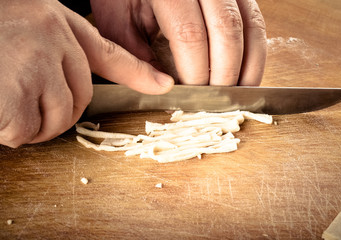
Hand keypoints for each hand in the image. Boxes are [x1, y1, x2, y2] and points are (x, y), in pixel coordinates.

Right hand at [0, 0, 173, 147]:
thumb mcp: (26, 30)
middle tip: (23, 104)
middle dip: (56, 113)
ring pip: (57, 118)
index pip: (110, 53)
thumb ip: (54, 54)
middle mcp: (52, 38)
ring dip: (32, 124)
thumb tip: (72, 89)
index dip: (139, 72)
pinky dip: (9, 130)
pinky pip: (25, 129)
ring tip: (4, 102)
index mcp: (55, 21)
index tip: (164, 85)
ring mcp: (35, 64)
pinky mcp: (14, 91)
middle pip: (80, 99)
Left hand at [90, 0, 266, 85]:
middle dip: (224, 73)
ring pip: (250, 26)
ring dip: (248, 66)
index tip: (193, 95)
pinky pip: (256, 22)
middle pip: (226, 30)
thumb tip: (165, 88)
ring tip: (237, 93)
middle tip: (216, 100)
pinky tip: (245, 73)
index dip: (196, 71)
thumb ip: (136, 58)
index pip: (190, 34)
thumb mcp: (120, 25)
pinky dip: (255, 52)